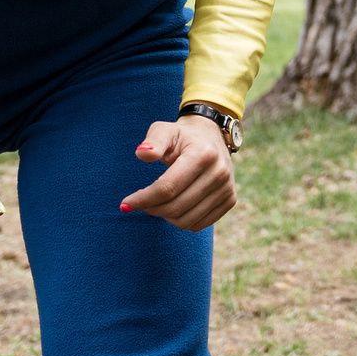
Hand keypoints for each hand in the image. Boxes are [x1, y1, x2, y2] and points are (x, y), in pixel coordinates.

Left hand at [121, 115, 237, 229]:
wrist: (212, 135)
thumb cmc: (181, 136)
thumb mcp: (165, 130)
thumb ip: (153, 141)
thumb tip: (143, 153)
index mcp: (203, 154)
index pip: (167, 188)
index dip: (143, 199)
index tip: (126, 203)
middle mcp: (219, 172)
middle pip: (175, 207)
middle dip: (151, 209)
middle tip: (141, 202)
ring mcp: (227, 187)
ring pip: (186, 221)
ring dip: (165, 217)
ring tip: (158, 203)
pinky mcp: (230, 200)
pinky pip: (198, 225)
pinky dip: (181, 220)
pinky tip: (175, 206)